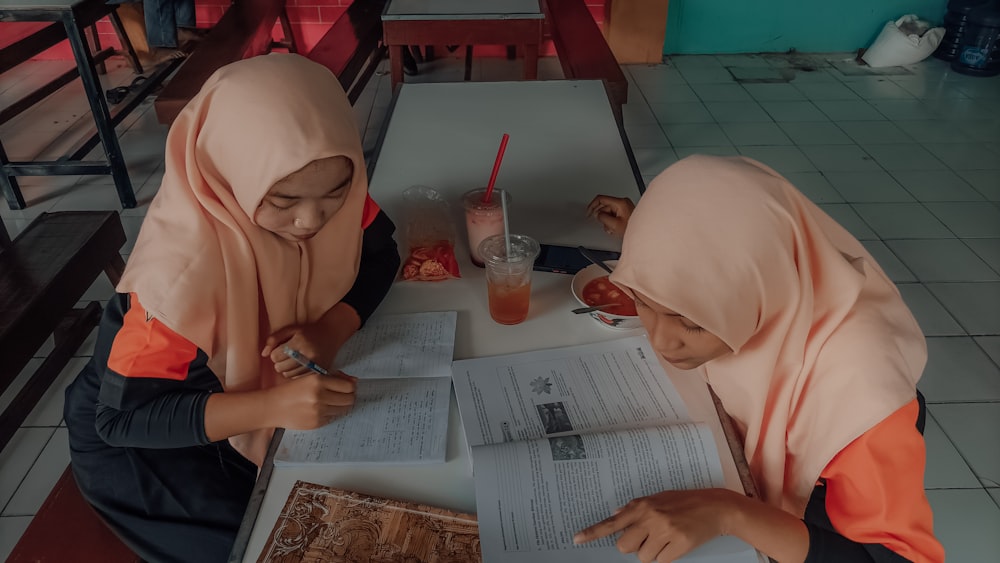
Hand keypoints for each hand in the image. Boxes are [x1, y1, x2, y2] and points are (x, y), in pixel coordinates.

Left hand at [262, 323, 336, 377]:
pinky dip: (295, 374)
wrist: (331, 334)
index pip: (275, 356)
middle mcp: (308, 354)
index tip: (280, 350)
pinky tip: (299, 366)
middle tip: (285, 357)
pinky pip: (298, 378)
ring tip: (292, 362)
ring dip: (287, 369)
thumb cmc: (308, 332)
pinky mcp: (319, 371)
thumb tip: (263, 354)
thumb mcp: (290, 329)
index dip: (275, 354)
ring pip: (288, 375)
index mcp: (299, 342)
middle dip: (279, 363)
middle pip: (281, 368)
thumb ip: (274, 339)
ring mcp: (314, 364)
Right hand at [266, 371, 356, 429]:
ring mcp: (319, 411)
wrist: (273, 407)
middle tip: (342, 395)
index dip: (350, 386)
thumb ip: (332, 377)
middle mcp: (320, 396)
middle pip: (349, 399)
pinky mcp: (317, 423)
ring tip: (329, 402)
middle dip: (349, 397)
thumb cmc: (291, 390)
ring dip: (340, 405)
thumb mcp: (309, 377)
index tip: (347, 387)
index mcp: (318, 381)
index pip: (348, 386)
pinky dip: (330, 413)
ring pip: (343, 409)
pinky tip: (319, 409)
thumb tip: (354, 381)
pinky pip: (333, 417)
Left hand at [573, 488, 739, 562]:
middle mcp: (650, 518)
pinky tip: (677, 543)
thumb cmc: (686, 502)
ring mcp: (664, 531)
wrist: (716, 507)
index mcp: (642, 506)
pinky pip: (661, 561)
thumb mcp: (658, 498)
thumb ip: (635, 507)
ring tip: (667, 538)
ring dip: (653, 552)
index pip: (611, 523)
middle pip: (624, 547)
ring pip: (643, 557)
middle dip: (633, 547)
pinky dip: (667, 556)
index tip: (576, 539)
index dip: (592, 533)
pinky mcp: (679, 544)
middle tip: (648, 538)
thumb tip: (615, 515)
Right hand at [587, 195, 634, 236]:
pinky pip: (613, 214)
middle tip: (606, 225)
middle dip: (602, 217)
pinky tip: (616, 228)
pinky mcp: (624, 211)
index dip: (592, 206)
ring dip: (607, 221)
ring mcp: (624, 206)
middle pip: (604, 207)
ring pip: (608, 212)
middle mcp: (622, 202)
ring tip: (613, 228)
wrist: (643, 234)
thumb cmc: (634, 229)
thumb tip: (597, 214)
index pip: (601, 199)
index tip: (588, 212)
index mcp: (620, 202)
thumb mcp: (614, 224)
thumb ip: (603, 217)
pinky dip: (611, 221)